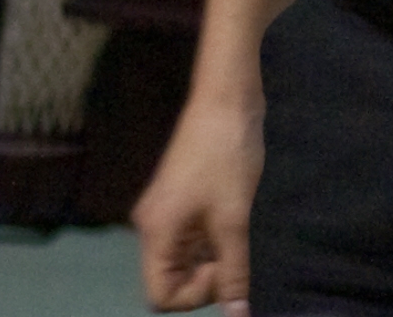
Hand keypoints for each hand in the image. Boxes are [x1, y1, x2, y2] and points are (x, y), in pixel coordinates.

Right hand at [132, 96, 261, 313]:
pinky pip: (191, 236)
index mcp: (156, 233)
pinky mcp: (183, 196)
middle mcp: (154, 226)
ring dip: (211, 257)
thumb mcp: (234, 217)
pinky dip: (212, 239)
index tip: (225, 268)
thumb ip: (233, 270)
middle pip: (171, 279)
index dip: (195, 296)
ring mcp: (167, 210)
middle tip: (237, 253)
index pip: (160, 296)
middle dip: (204, 278)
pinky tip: (236, 221)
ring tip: (239, 234)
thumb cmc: (228, 155)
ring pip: (184, 258)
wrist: (227, 96)